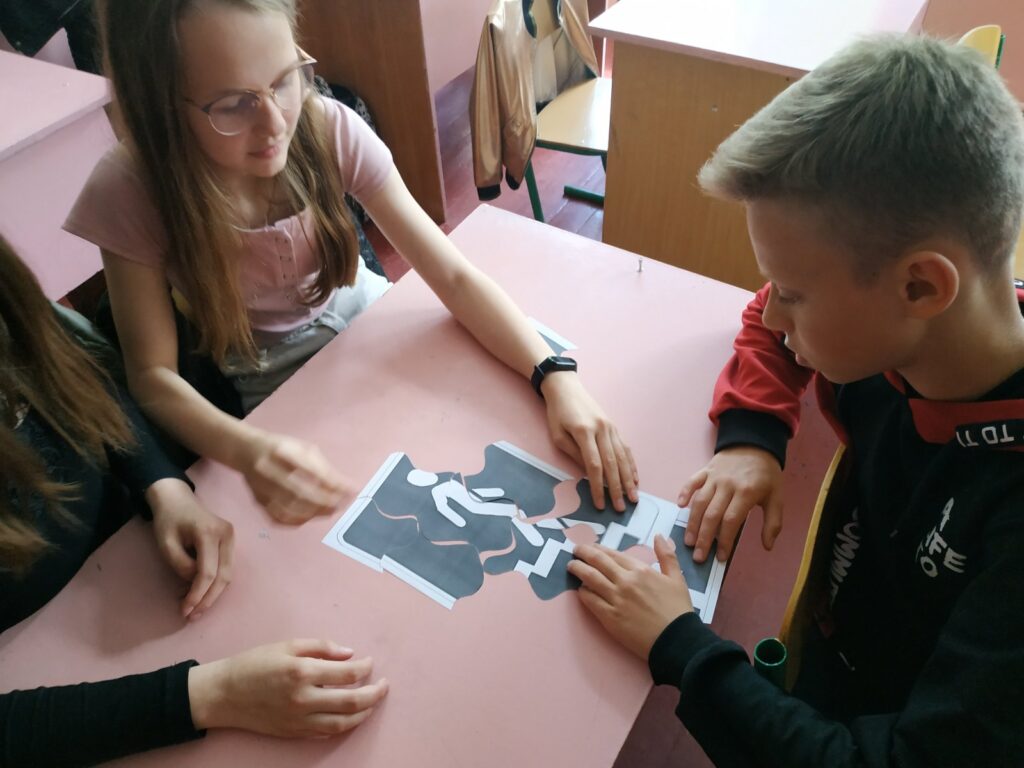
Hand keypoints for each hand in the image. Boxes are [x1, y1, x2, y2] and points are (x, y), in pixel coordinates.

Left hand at [147, 478, 233, 619]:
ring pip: (227, 575)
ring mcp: (231, 537)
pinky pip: (225, 568)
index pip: (207, 572)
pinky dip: (214, 583)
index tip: (185, 610)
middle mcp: (226, 535)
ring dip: (212, 594)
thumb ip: (180, 564)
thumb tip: (194, 582)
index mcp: (209, 532)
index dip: (197, 595)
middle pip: (223, 577)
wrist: (176, 499)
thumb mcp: (166, 543)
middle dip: (208, 599)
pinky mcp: (230, 541)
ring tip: (195, 608)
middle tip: (192, 616)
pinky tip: (200, 593)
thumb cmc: (168, 519)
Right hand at [187, 639, 388, 736]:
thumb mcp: (287, 645)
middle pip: (352, 701)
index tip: (370, 662)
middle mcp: (303, 698)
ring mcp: (299, 719)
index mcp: (302, 672)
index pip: (347, 673)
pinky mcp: (294, 732)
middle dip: (374, 693)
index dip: (365, 668)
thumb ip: (321, 647)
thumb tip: (349, 653)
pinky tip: (352, 716)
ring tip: (373, 702)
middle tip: (385, 685)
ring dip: (364, 713)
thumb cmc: (254, 664)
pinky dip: (344, 725)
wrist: (224, 694)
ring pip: (343, 722)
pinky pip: (327, 733)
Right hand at [242, 432, 351, 523]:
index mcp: (282, 451)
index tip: (351, 491)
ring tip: (330, 511)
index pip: (311, 471)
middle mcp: (268, 469)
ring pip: (289, 508)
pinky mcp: (258, 501)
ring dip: (313, 513)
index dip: (333, 484)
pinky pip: (278, 517)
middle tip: (342, 505)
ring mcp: (260, 487)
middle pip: (300, 492)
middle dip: (325, 501)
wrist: (246, 451)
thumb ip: (324, 468)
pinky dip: (297, 520)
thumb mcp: (303, 449)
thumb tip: (347, 488)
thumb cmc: (281, 448)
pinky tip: (311, 517)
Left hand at [540, 373, 638, 511]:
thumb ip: (574, 454)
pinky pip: (625, 448)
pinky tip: (634, 478)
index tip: (601, 504)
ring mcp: (611, 428)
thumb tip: (588, 474)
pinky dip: (631, 465)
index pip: (594, 465)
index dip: (598, 487)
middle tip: (622, 507)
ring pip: (623, 457)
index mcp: (585, 432)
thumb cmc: (557, 413)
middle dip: (617, 488)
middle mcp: (602, 430)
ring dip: (628, 479)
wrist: (566, 388)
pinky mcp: (614, 427)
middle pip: (612, 464)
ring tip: (633, 497)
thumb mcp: (557, 435)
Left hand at [567, 536, 692, 658]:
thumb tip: (659, 535)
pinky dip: (583, 592)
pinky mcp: (609, 617)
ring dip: (578, 569)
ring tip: (571, 566)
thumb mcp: (677, 579)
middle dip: (583, 553)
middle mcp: (625, 581)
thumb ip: (667, 555)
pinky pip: (590, 600)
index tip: (591, 547)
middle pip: (597, 561)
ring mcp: (616, 599)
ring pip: (590, 578)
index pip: (613, 554)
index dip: (599, 549)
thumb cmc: (678, 610)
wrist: (676, 640)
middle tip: (575, 550)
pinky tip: (580, 590)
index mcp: (641, 570)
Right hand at [677, 446, 783, 563]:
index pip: (731, 520)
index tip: (721, 557)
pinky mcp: (705, 470)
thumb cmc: (766, 474)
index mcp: (746, 492)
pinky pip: (692, 481)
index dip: (725, 540)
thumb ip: (773, 522)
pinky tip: (679, 505)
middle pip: (712, 514)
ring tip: (689, 541)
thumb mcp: (777, 497)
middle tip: (698, 557)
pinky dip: (684, 492)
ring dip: (692, 523)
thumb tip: (767, 546)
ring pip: (699, 502)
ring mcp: (714, 477)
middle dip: (704, 538)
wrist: (754, 443)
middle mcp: (727, 485)